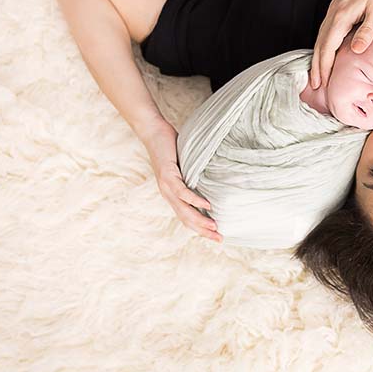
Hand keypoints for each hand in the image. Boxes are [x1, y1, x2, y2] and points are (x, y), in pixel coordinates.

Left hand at [139, 118, 222, 242]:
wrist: (153, 132)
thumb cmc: (170, 146)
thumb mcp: (185, 165)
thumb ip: (193, 175)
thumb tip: (212, 180)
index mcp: (172, 194)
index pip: (186, 217)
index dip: (200, 229)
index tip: (215, 236)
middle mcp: (168, 194)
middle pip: (186, 219)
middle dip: (203, 231)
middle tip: (219, 239)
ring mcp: (167, 186)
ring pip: (184, 210)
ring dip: (200, 220)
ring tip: (215, 227)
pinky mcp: (168, 176)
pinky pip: (183, 192)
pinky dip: (195, 201)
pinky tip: (207, 205)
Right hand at [309, 0, 372, 89]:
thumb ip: (367, 31)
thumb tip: (356, 51)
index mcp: (341, 16)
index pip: (328, 47)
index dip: (324, 67)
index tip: (322, 83)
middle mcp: (333, 13)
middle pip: (320, 44)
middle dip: (316, 66)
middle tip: (315, 85)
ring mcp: (334, 9)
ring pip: (321, 37)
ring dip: (318, 56)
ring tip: (317, 73)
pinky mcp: (338, 7)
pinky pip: (326, 31)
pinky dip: (323, 45)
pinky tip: (326, 52)